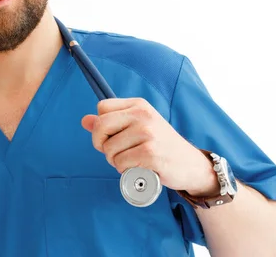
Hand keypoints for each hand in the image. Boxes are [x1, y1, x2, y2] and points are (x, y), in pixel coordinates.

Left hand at [81, 98, 217, 195]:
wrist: (190, 165)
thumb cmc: (160, 146)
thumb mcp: (137, 128)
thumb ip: (111, 124)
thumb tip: (84, 120)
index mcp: (139, 105)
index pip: (102, 108)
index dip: (100, 126)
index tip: (111, 137)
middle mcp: (143, 115)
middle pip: (101, 126)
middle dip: (101, 144)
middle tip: (115, 154)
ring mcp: (148, 133)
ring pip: (109, 149)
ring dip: (115, 161)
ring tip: (132, 161)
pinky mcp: (150, 153)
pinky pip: (120, 163)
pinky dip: (125, 171)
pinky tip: (139, 169)